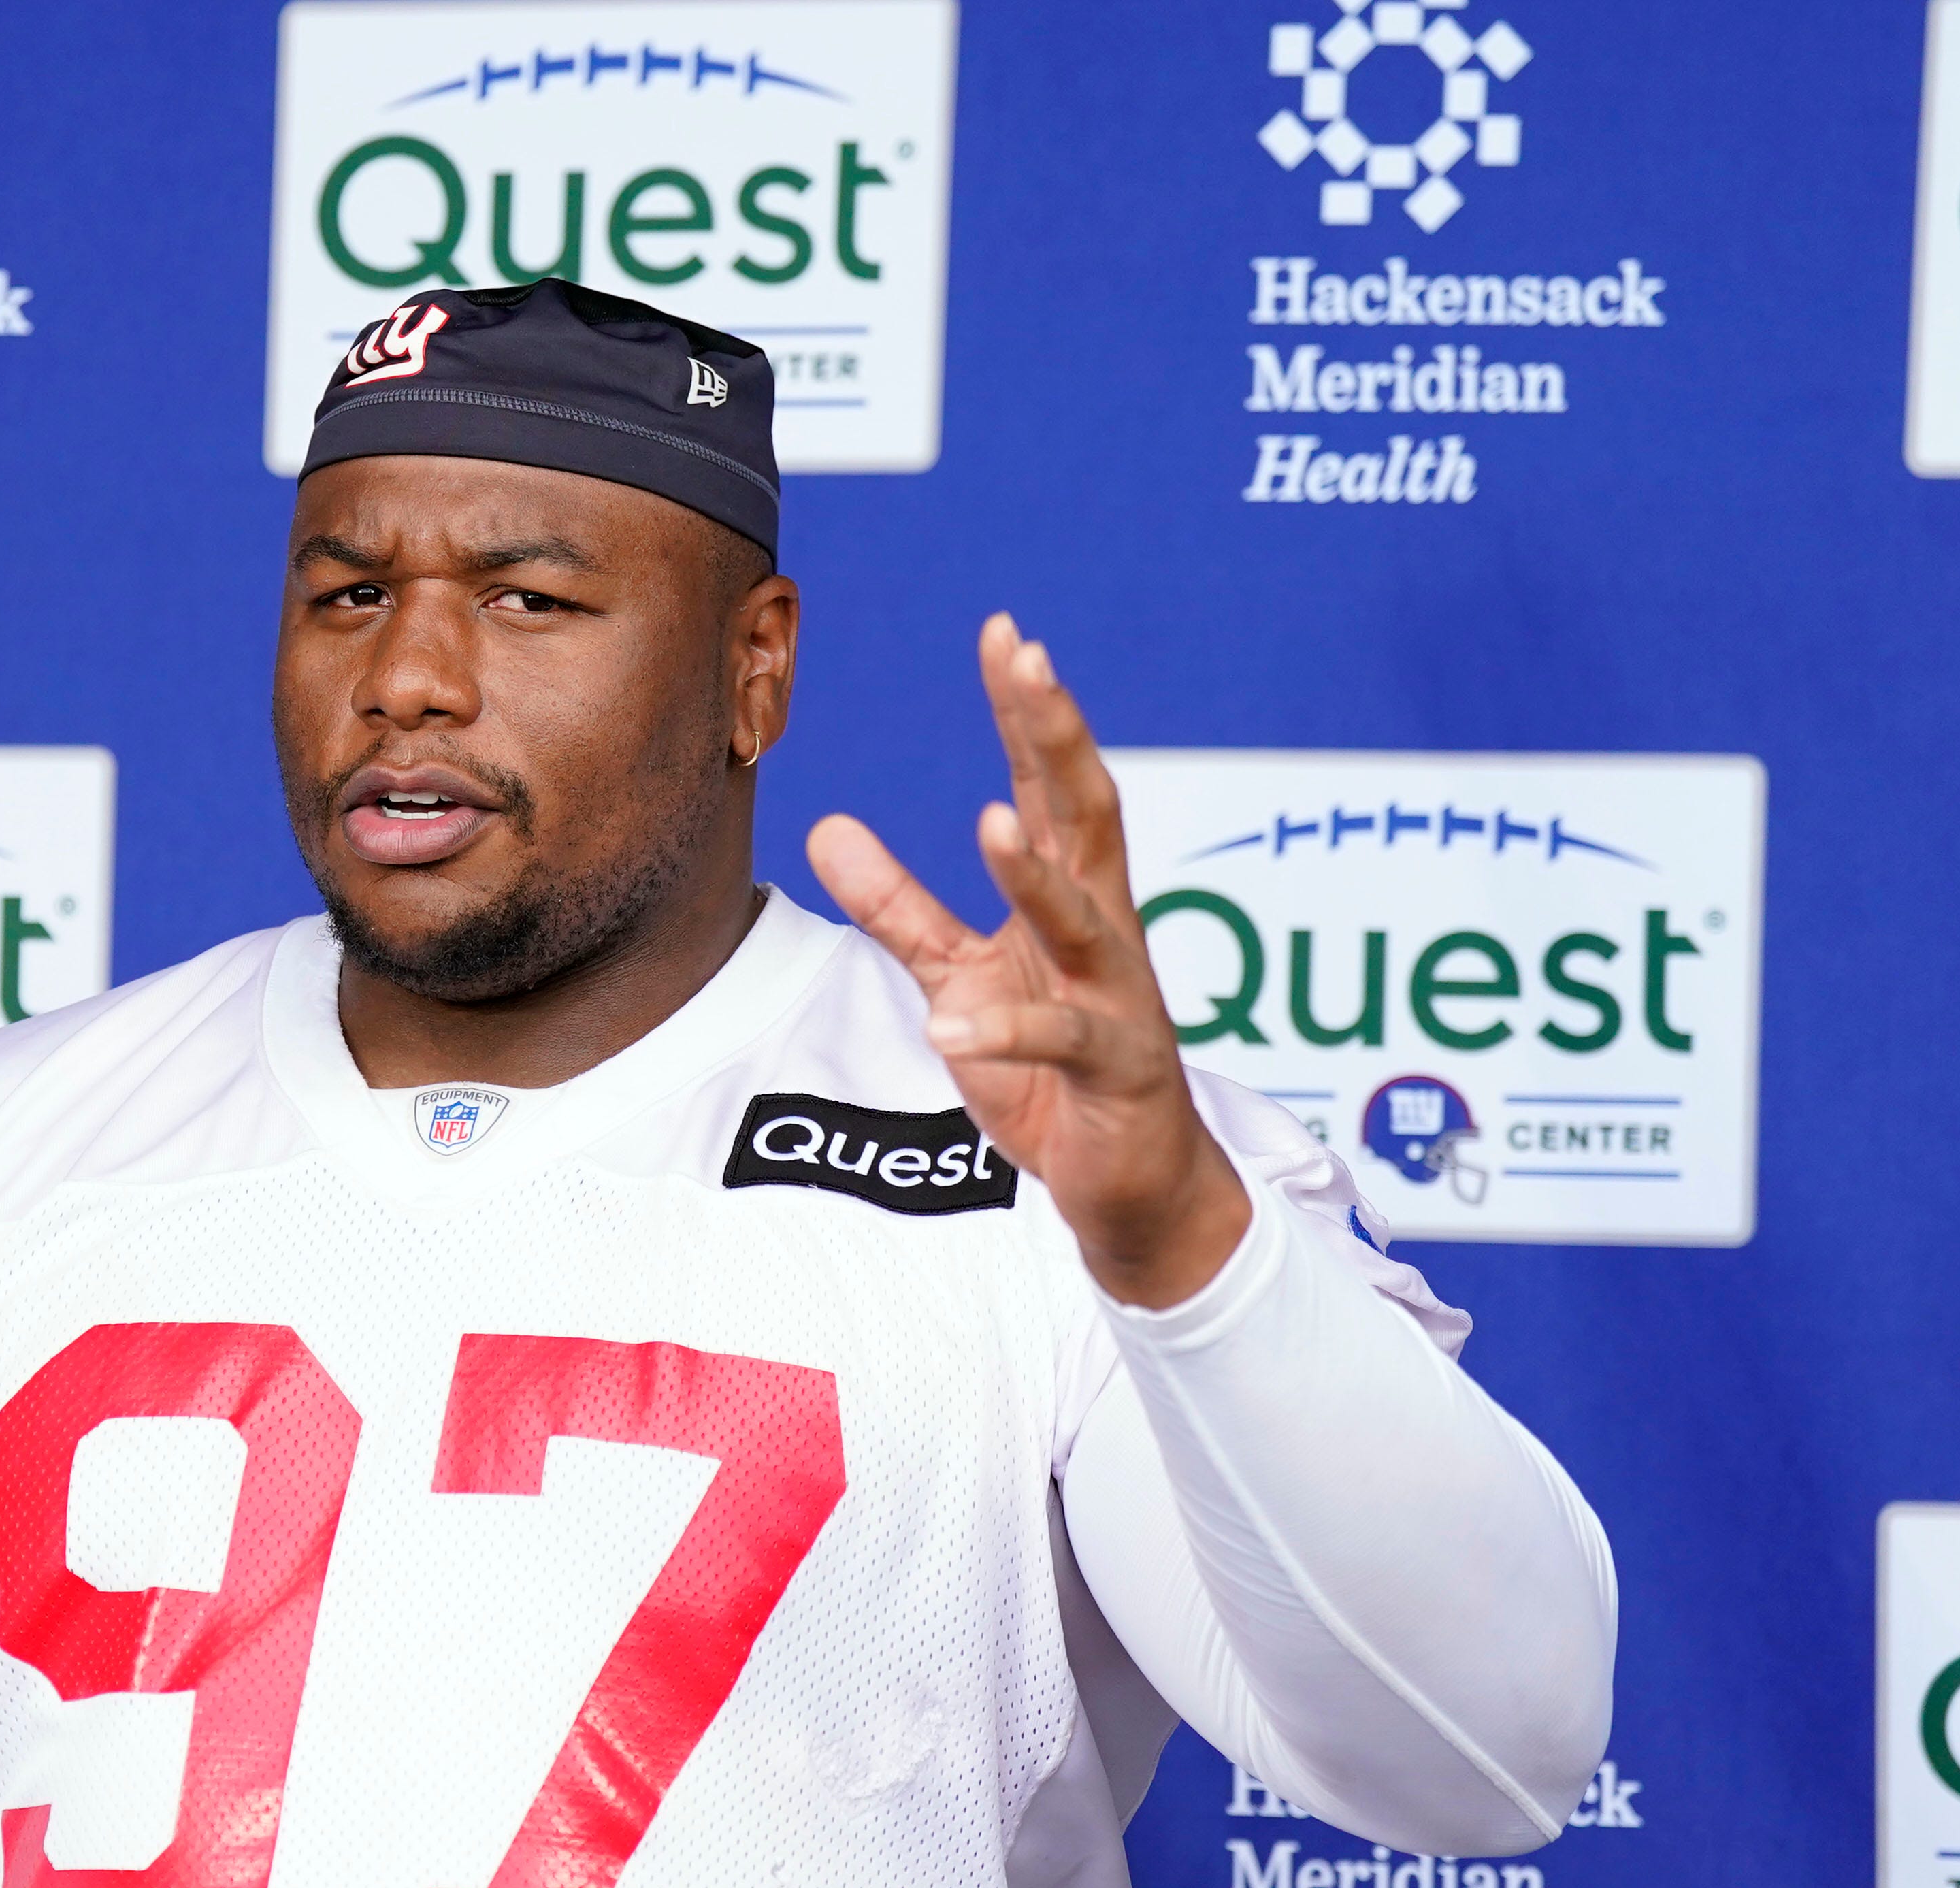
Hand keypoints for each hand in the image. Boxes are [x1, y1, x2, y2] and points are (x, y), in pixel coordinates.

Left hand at [805, 614, 1250, 1307]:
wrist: (1131, 1181)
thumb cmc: (1054, 1069)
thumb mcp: (959, 976)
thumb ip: (899, 907)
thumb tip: (828, 828)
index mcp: (1072, 898)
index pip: (1050, 786)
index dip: (1031, 711)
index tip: (1007, 634)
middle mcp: (1106, 932)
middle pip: (1088, 816)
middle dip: (1059, 739)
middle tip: (1032, 663)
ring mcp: (1121, 999)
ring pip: (1085, 923)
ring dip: (1036, 875)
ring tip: (987, 821)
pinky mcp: (1118, 1072)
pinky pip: (1062, 1044)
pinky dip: (1009, 1030)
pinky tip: (952, 1021)